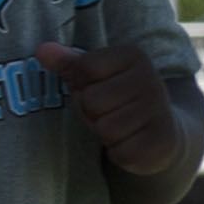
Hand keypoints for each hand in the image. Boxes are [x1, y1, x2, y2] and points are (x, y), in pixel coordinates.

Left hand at [30, 40, 191, 182]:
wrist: (162, 130)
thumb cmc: (118, 98)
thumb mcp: (94, 76)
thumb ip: (68, 63)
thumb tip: (41, 50)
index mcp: (133, 55)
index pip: (83, 68)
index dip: (81, 85)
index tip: (99, 88)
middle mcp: (151, 78)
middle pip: (91, 100)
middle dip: (92, 112)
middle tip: (109, 112)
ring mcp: (159, 110)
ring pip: (105, 128)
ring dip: (105, 134)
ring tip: (120, 126)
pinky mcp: (161, 141)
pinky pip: (120, 152)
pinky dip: (119, 152)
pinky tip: (131, 142)